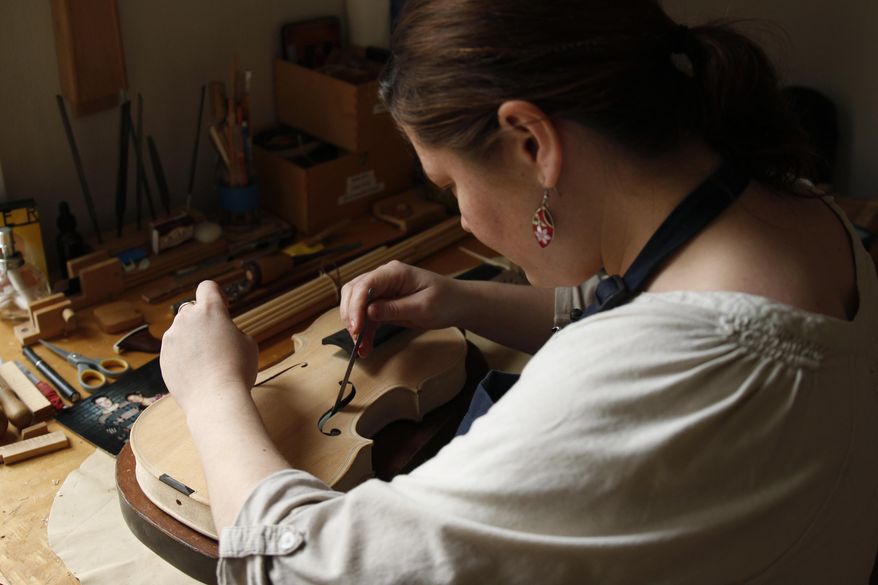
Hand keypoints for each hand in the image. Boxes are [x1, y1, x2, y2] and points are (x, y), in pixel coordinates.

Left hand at [160, 281, 258, 415]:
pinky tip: (197, 371)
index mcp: (211, 310)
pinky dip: (183, 356)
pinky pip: (175, 349)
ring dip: (192, 338)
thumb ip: (232, 330)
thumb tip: (221, 334)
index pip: (208, 287)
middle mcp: (187, 319)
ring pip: (182, 330)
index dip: (217, 295)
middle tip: (217, 341)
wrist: (216, 399)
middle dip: (203, 320)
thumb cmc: (238, 369)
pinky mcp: (163, 356)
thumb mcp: (248, 343)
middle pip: (192, 309)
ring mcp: (172, 338)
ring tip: (207, 361)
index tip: (224, 309)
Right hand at [339, 260, 461, 356]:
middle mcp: (384, 278)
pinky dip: (364, 331)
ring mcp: (383, 290)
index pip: (365, 285)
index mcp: (394, 272)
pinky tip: (366, 346)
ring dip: (356, 327)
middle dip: (351, 316)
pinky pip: (367, 316)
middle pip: (354, 292)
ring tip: (361, 348)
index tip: (356, 327)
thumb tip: (369, 312)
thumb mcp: (423, 307)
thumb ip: (395, 309)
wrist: (458, 304)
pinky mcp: (384, 303)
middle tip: (356, 339)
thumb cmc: (446, 301)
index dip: (356, 306)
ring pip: (357, 305)